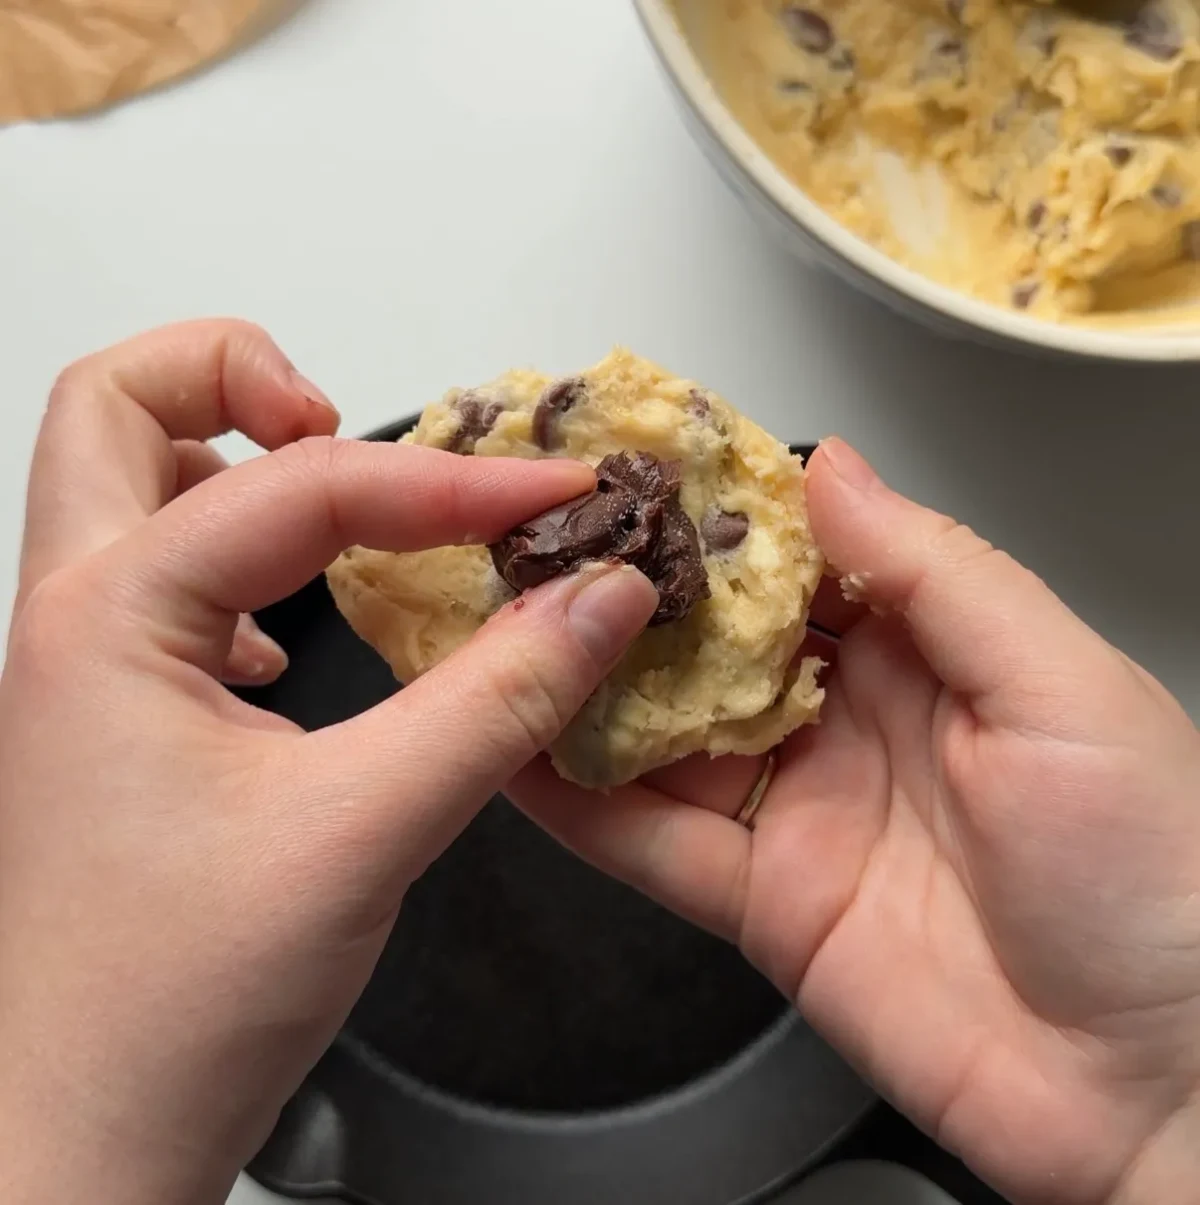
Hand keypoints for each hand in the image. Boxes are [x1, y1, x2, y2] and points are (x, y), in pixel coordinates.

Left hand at [0, 321, 658, 1204]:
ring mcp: (87, 668)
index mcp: (111, 619)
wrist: (78, 1136)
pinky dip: (237, 560)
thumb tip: (598, 599)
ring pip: (128, 485)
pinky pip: (163, 581)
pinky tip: (296, 630)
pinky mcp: (119, 719)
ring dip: (229, 461)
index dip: (452, 485)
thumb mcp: (366, 830)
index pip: (304, 488)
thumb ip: (498, 701)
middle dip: (238, 375)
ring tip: (333, 496)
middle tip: (345, 421)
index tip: (551, 502)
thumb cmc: (171, 1003)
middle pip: (115, 404)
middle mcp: (78, 621)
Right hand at [511, 438, 1199, 1204]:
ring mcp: (799, 813)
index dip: (711, 520)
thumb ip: (936, 574)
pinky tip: (516, 761)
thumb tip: (830, 467)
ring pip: (665, 742)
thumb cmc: (1159, 875)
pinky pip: (654, 847)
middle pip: (710, 648)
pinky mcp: (764, 904)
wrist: (1160, 1084)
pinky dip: (582, 810)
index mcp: (926, 651)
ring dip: (585, 697)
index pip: (792, 561)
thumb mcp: (1060, 686)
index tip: (628, 475)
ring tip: (496, 638)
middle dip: (626, 603)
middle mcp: (849, 721)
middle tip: (533, 552)